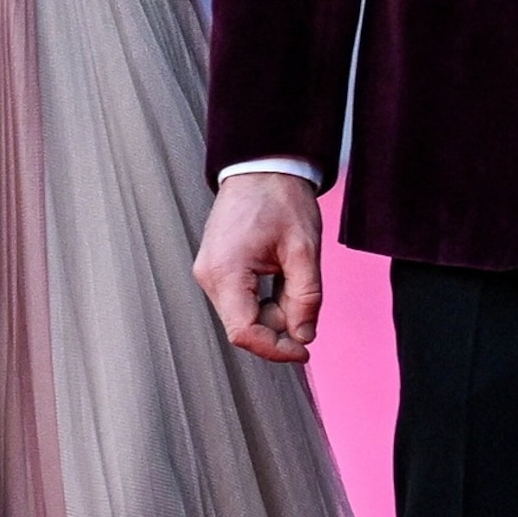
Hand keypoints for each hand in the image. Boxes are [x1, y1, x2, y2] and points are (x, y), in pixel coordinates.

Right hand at [194, 173, 322, 362]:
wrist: (261, 165)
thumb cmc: (279, 198)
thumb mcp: (304, 249)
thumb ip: (306, 297)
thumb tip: (304, 335)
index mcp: (226, 272)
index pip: (244, 333)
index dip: (276, 349)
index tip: (303, 350)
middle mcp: (209, 276)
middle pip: (244, 326)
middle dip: (279, 328)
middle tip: (307, 307)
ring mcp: (210, 272)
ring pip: (244, 315)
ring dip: (274, 312)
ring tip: (294, 278)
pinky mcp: (217, 268)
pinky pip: (241, 299)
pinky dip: (265, 300)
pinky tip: (281, 278)